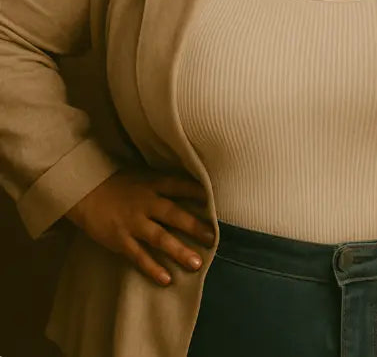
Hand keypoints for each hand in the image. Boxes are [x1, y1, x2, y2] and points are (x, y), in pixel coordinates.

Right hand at [64, 168, 215, 286]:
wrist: (84, 191)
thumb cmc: (116, 182)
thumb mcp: (141, 175)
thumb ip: (162, 183)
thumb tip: (189, 187)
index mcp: (151, 184)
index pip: (178, 186)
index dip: (196, 192)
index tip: (214, 200)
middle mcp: (145, 203)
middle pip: (174, 214)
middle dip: (194, 226)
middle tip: (213, 238)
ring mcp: (132, 223)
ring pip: (160, 238)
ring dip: (179, 251)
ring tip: (196, 264)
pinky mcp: (120, 240)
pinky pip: (139, 256)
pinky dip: (152, 268)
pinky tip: (166, 279)